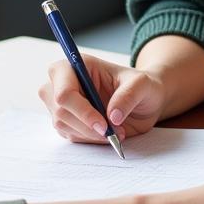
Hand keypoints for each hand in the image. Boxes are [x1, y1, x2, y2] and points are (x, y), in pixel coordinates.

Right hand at [38, 55, 165, 142]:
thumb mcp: (142, 84)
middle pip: (60, 110)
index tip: (104, 124)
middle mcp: (64, 82)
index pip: (65, 90)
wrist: (143, 101)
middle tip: (113, 131)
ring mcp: (62, 102)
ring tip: (116, 130)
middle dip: (88, 126)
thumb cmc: (140, 86)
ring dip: (91, 134)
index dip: (82, 110)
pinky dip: (91, 139)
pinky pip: (71, 135)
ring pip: (63, 126)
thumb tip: (112, 116)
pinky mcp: (67, 120)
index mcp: (79, 65)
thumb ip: (128, 96)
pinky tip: (108, 133)